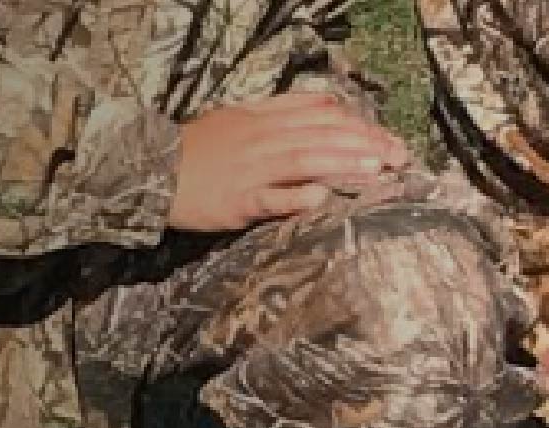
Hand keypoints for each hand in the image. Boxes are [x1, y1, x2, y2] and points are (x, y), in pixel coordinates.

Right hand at [167, 93, 411, 232]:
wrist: (150, 172)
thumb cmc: (199, 150)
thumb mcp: (239, 118)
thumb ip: (282, 112)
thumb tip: (327, 106)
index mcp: (264, 118)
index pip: (320, 113)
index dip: (356, 123)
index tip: (384, 137)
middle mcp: (262, 139)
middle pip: (321, 135)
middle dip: (364, 143)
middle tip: (397, 155)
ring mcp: (251, 170)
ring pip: (304, 160)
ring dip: (343, 163)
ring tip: (376, 168)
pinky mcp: (238, 201)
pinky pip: (272, 198)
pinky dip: (297, 197)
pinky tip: (322, 197)